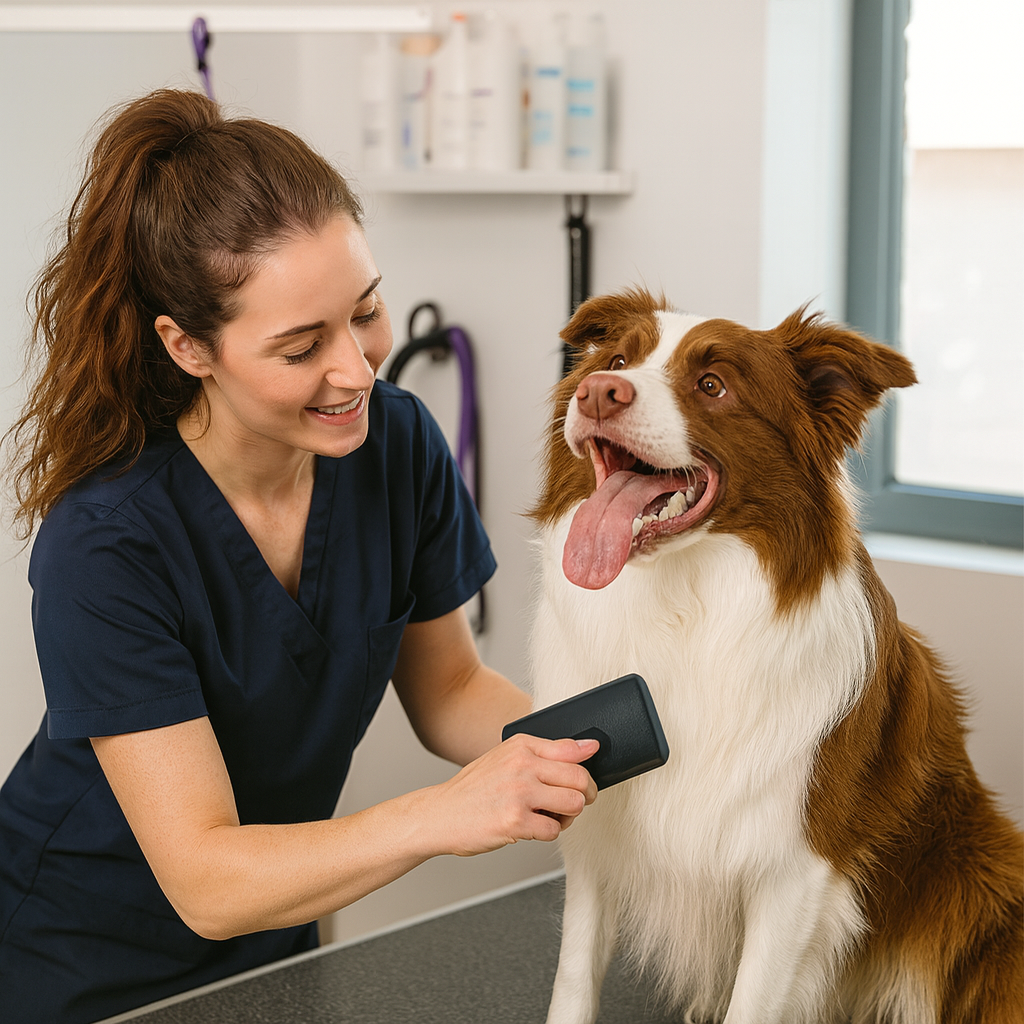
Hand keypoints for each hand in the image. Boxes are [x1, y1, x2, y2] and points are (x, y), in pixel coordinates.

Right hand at [429, 734, 599, 856]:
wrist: (440, 814)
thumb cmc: (474, 788)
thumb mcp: (504, 758)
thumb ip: (542, 753)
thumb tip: (587, 748)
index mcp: (521, 746)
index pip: (572, 749)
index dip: (588, 762)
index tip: (592, 766)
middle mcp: (521, 765)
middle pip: (580, 779)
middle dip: (585, 794)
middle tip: (572, 801)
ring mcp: (519, 794)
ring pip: (574, 804)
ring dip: (568, 815)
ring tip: (551, 815)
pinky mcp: (515, 822)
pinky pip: (554, 829)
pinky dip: (548, 832)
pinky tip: (532, 827)